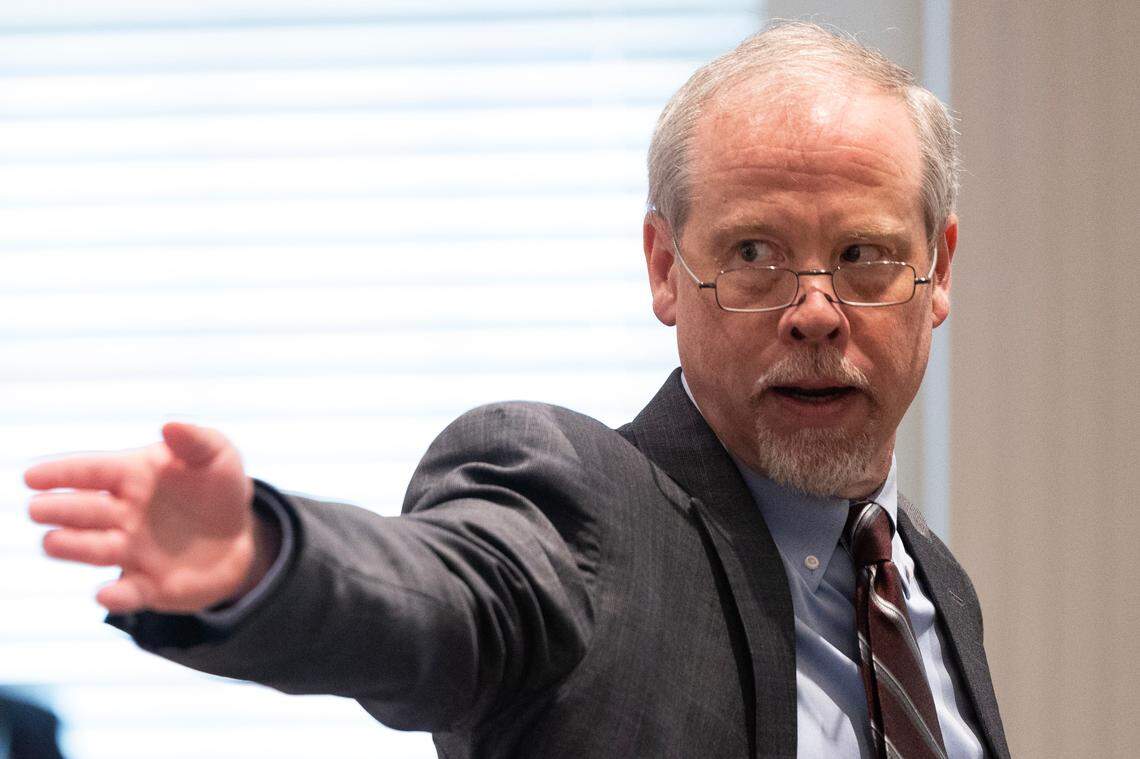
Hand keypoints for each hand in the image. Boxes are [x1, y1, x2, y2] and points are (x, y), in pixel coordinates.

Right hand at [26, 422, 265, 614]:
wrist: (240, 537)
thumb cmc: (218, 488)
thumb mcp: (217, 456)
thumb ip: (196, 440)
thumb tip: (169, 425)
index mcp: (132, 477)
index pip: (91, 471)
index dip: (62, 473)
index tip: (32, 476)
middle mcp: (122, 515)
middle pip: (84, 511)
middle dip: (59, 510)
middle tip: (38, 509)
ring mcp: (131, 551)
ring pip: (94, 550)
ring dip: (73, 547)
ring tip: (52, 542)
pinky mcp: (148, 586)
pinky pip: (128, 593)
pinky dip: (116, 596)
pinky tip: (106, 594)